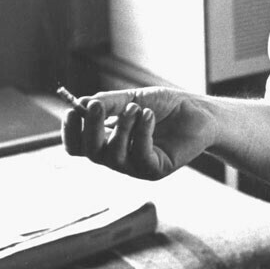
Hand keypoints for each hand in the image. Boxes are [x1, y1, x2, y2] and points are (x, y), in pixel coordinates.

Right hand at [62, 87, 211, 180]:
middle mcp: (118, 156)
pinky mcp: (154, 170)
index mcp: (108, 140)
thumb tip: (82, 103)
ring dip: (122, 128)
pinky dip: (141, 133)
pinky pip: (139, 156)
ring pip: (113, 155)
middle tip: (98, 107)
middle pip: (90, 152)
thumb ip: (109, 102)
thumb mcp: (133, 98)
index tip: (73, 111)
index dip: (70, 132)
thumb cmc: (166, 106)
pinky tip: (149, 116)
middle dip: (91, 129)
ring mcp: (135, 166)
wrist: (199, 112)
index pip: (78, 145)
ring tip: (136, 108)